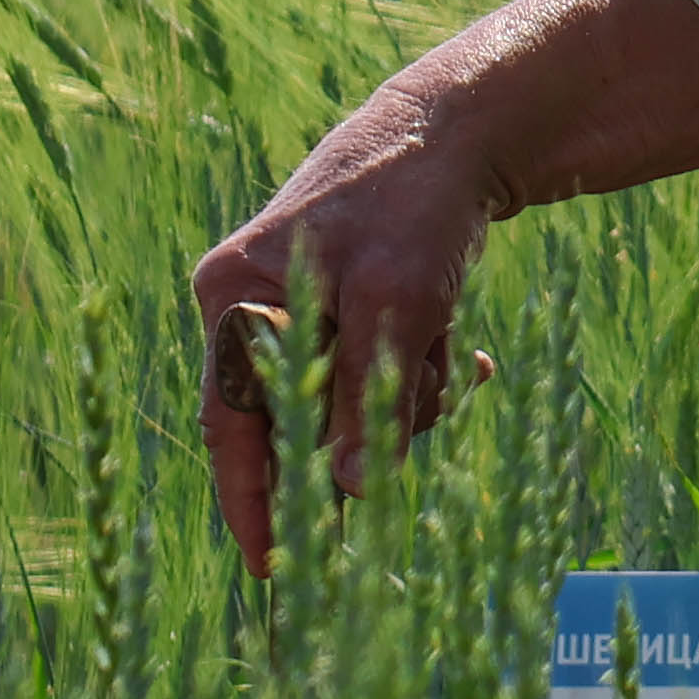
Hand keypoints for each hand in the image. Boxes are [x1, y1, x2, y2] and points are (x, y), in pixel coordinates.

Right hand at [179, 0, 698, 567]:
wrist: (467, 128)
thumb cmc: (411, 206)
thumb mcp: (391, 306)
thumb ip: (361, 399)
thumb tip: (344, 492)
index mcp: (234, 298)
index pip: (229, 422)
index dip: (251, 500)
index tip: (273, 570)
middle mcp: (256, 306)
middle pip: (299, 418)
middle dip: (369, 422)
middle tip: (424, 387)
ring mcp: (304, 307)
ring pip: (351, 404)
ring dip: (410, 393)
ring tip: (449, 341)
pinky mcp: (354, 307)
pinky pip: (381, 376)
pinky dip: (425, 371)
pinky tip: (469, 349)